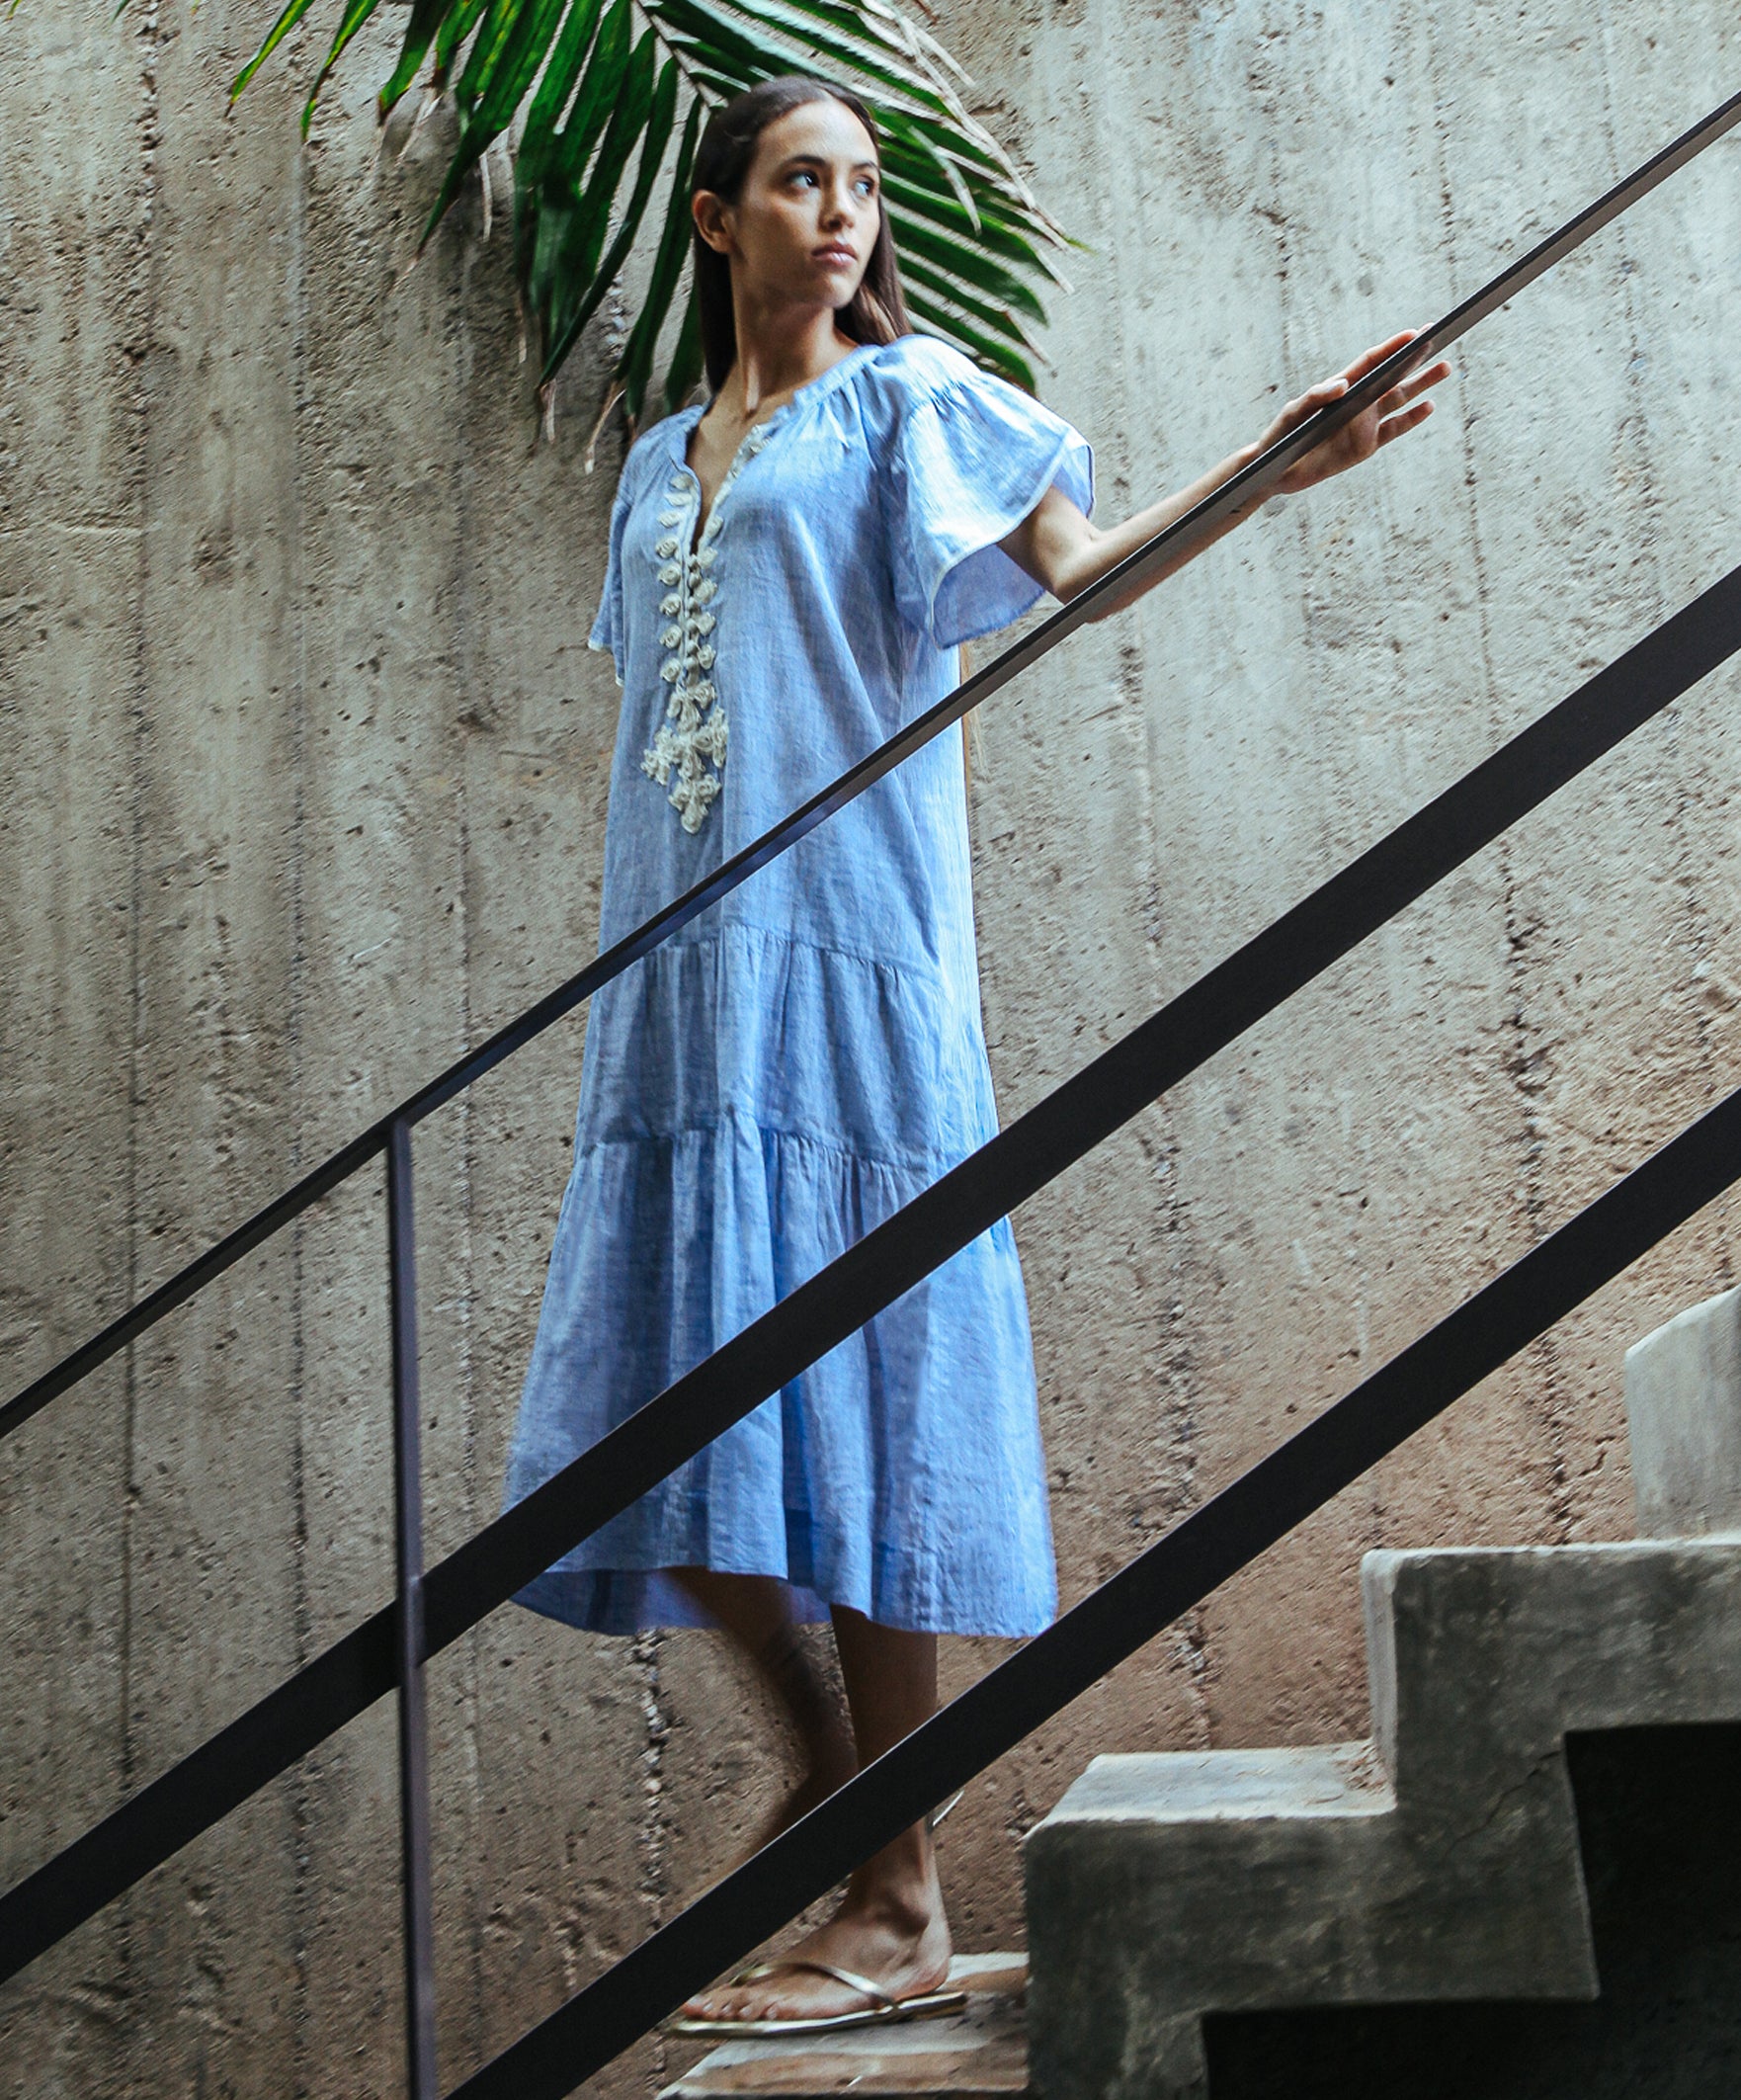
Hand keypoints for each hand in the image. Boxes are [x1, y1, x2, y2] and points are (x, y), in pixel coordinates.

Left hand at [1259, 330, 1450, 497]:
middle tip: (1438, 339)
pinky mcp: (1366, 446)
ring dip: (1422, 384)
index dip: (1392, 348)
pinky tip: (1428, 406)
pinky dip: (1412, 419)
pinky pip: (1394, 430)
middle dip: (1415, 358)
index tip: (1414, 334)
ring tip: (1444, 367)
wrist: (1277, 470)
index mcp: (1342, 387)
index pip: (1371, 362)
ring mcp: (1365, 423)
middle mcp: (1358, 402)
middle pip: (1392, 375)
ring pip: (1399, 399)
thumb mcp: (1294, 413)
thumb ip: (1316, 396)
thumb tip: (1343, 384)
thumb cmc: (1282, 435)